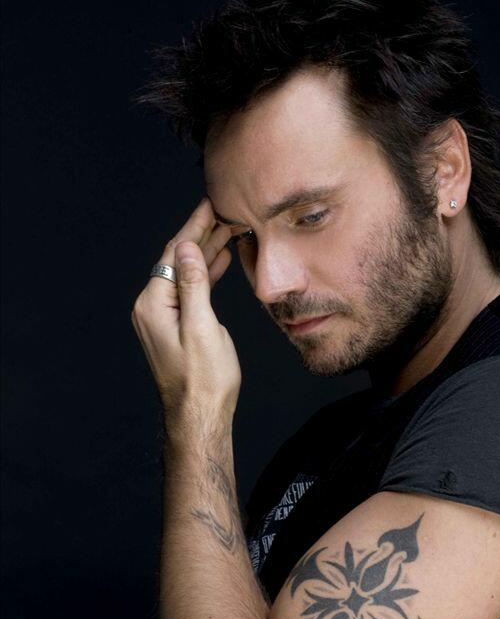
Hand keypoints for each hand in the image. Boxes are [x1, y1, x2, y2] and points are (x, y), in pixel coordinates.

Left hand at [131, 195, 239, 423]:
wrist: (199, 415)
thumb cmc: (203, 379)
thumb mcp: (202, 328)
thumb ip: (194, 285)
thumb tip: (186, 248)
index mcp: (153, 305)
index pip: (172, 253)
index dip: (193, 226)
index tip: (210, 203)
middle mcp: (152, 307)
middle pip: (176, 260)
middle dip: (201, 234)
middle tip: (224, 209)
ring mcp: (162, 317)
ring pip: (185, 273)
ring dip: (206, 251)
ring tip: (228, 227)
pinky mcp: (175, 325)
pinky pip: (189, 289)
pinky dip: (205, 272)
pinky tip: (219, 259)